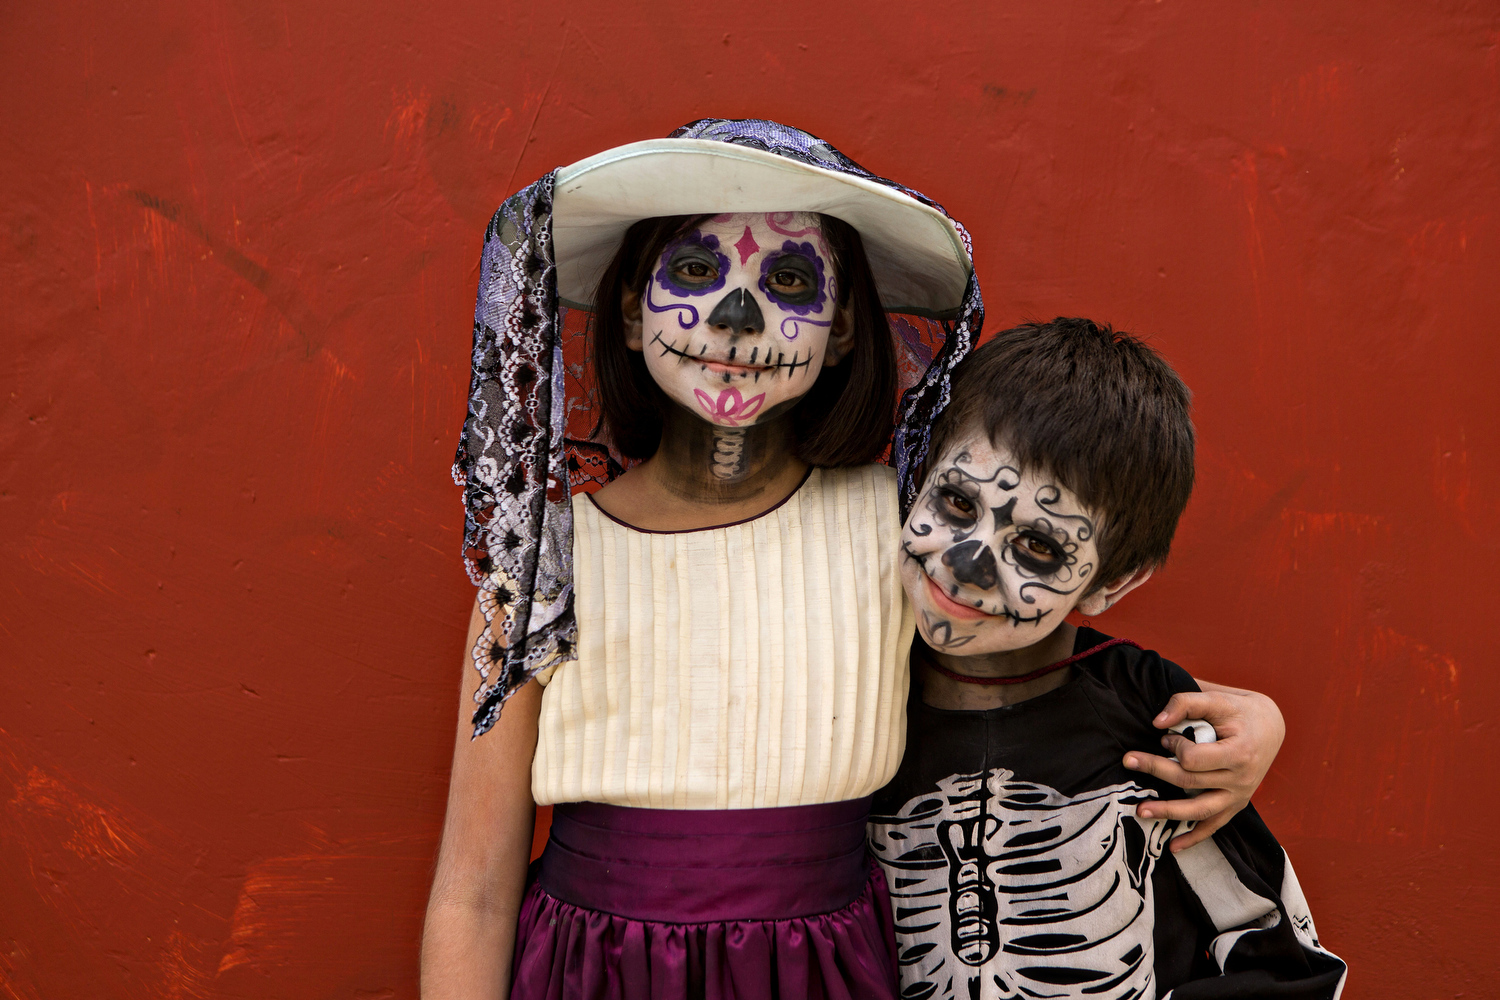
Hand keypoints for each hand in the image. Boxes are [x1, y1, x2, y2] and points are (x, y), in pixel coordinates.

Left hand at [1122, 683, 1285, 851]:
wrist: (1271, 726)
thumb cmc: (1240, 711)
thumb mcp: (1217, 699)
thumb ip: (1186, 703)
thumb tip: (1156, 722)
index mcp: (1239, 753)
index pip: (1195, 759)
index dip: (1175, 745)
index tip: (1167, 736)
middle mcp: (1242, 780)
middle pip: (1191, 782)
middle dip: (1156, 770)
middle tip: (1127, 760)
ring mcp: (1239, 796)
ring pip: (1200, 811)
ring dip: (1169, 813)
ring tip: (1140, 812)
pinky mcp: (1236, 805)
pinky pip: (1214, 825)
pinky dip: (1195, 838)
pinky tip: (1174, 847)